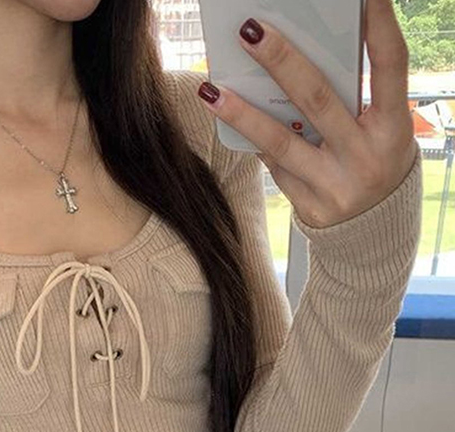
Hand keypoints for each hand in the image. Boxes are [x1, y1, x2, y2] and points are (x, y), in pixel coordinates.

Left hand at [197, 0, 417, 228]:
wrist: (372, 233)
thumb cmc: (372, 162)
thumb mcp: (378, 130)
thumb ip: (350, 101)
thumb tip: (297, 61)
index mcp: (393, 126)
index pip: (390, 66)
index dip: (380, 26)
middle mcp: (366, 156)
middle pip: (318, 99)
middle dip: (282, 61)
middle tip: (250, 30)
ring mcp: (336, 185)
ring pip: (280, 142)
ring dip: (241, 113)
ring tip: (211, 89)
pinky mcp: (310, 207)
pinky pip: (275, 166)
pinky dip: (255, 142)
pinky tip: (231, 122)